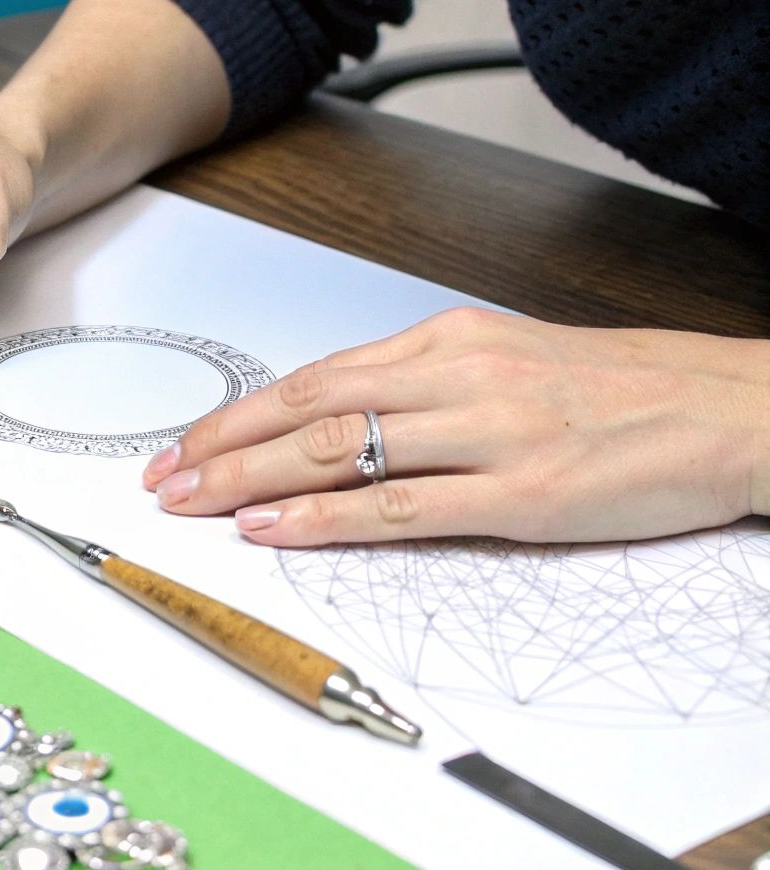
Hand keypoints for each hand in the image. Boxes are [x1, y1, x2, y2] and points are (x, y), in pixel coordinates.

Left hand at [143, 308, 769, 544]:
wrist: (736, 408)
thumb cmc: (622, 389)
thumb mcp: (511, 360)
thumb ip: (428, 385)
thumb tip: (344, 414)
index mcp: (450, 341)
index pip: (314, 377)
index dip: (237, 414)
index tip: (183, 442)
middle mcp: (457, 376)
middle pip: (306, 410)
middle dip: (219, 446)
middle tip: (158, 478)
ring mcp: (488, 433)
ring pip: (336, 452)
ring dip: (249, 481)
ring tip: (189, 503)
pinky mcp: (522, 492)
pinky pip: (400, 507)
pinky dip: (325, 520)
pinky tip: (272, 529)